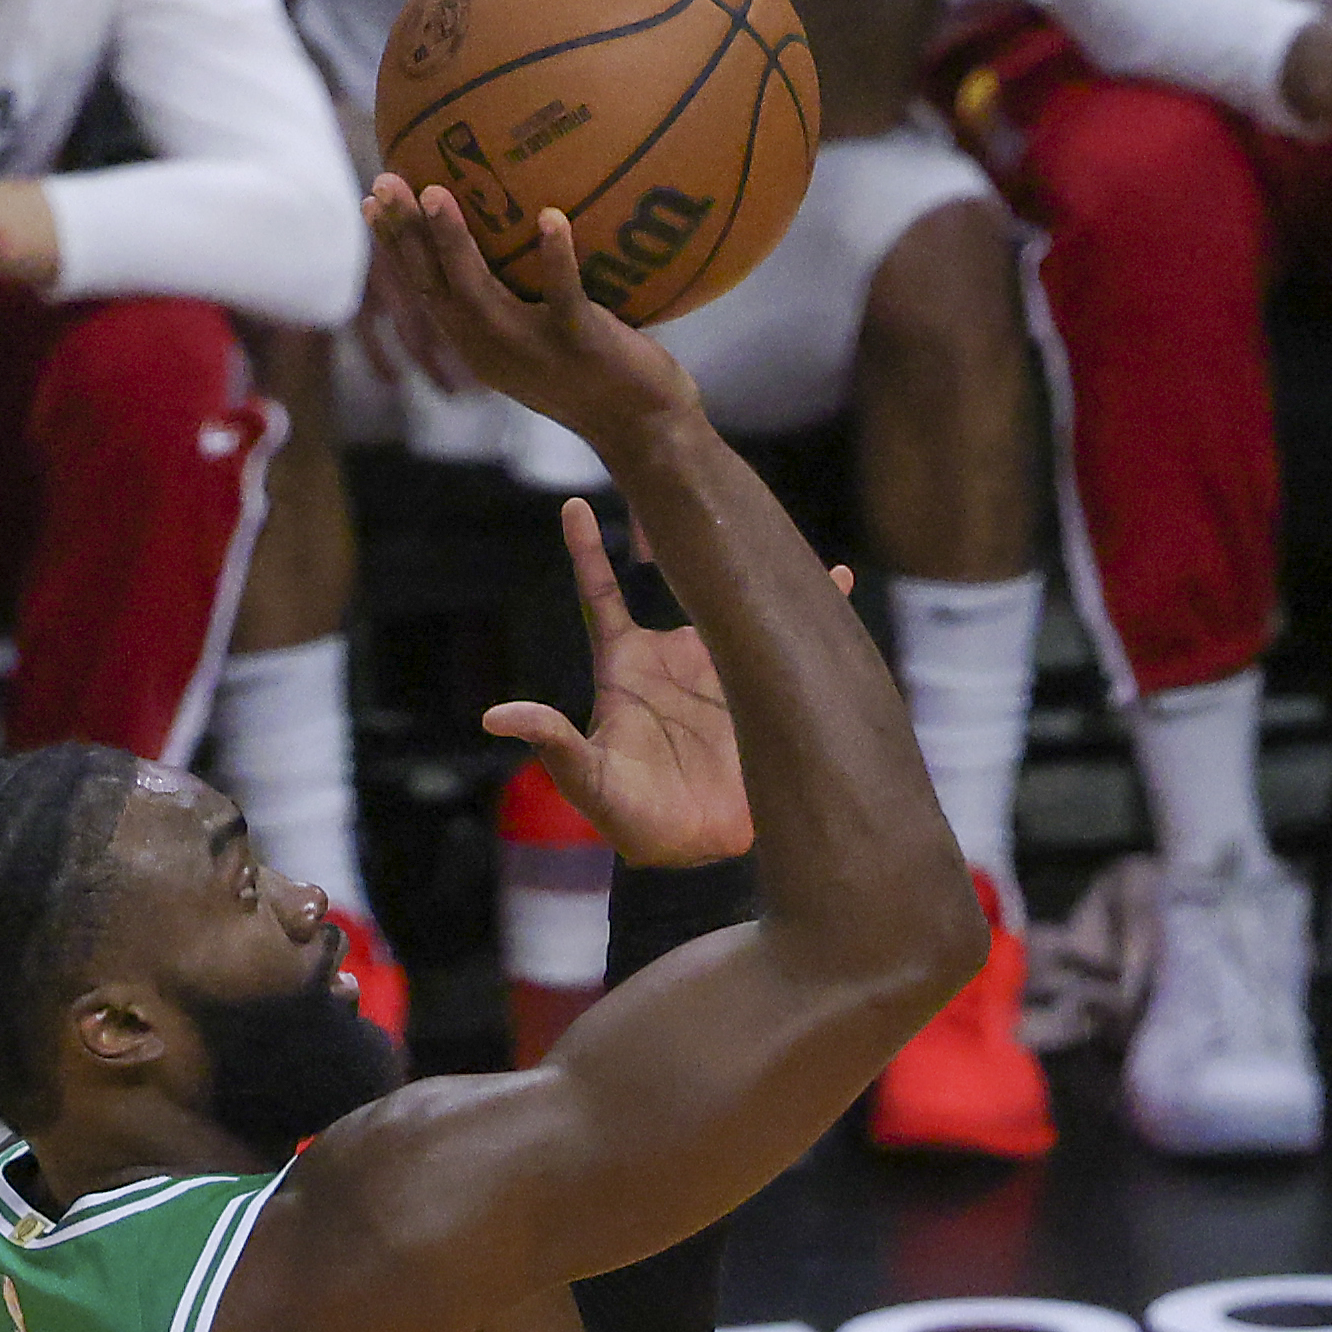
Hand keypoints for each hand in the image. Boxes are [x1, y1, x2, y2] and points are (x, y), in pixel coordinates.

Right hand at [365, 178, 703, 466]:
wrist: (643, 429)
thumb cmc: (598, 371)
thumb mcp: (543, 334)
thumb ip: (518, 292)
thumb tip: (518, 218)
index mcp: (479, 344)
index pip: (425, 290)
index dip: (395, 248)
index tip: (372, 201)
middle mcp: (494, 349)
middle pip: (436, 287)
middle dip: (405, 235)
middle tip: (385, 181)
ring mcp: (535, 349)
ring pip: (481, 293)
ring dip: (455, 243)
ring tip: (436, 192)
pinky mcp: (581, 345)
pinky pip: (565, 297)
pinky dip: (557, 259)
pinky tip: (551, 217)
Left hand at [480, 496, 780, 869]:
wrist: (699, 855)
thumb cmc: (636, 821)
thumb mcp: (589, 783)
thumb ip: (552, 743)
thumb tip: (496, 717)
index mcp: (626, 668)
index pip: (600, 596)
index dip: (587, 551)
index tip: (573, 505)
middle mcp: (672, 658)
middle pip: (674, 580)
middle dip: (681, 534)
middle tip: (685, 477)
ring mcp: (716, 670)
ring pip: (733, 602)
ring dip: (749, 567)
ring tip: (761, 518)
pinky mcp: (757, 691)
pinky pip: (786, 644)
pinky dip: (813, 611)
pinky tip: (835, 578)